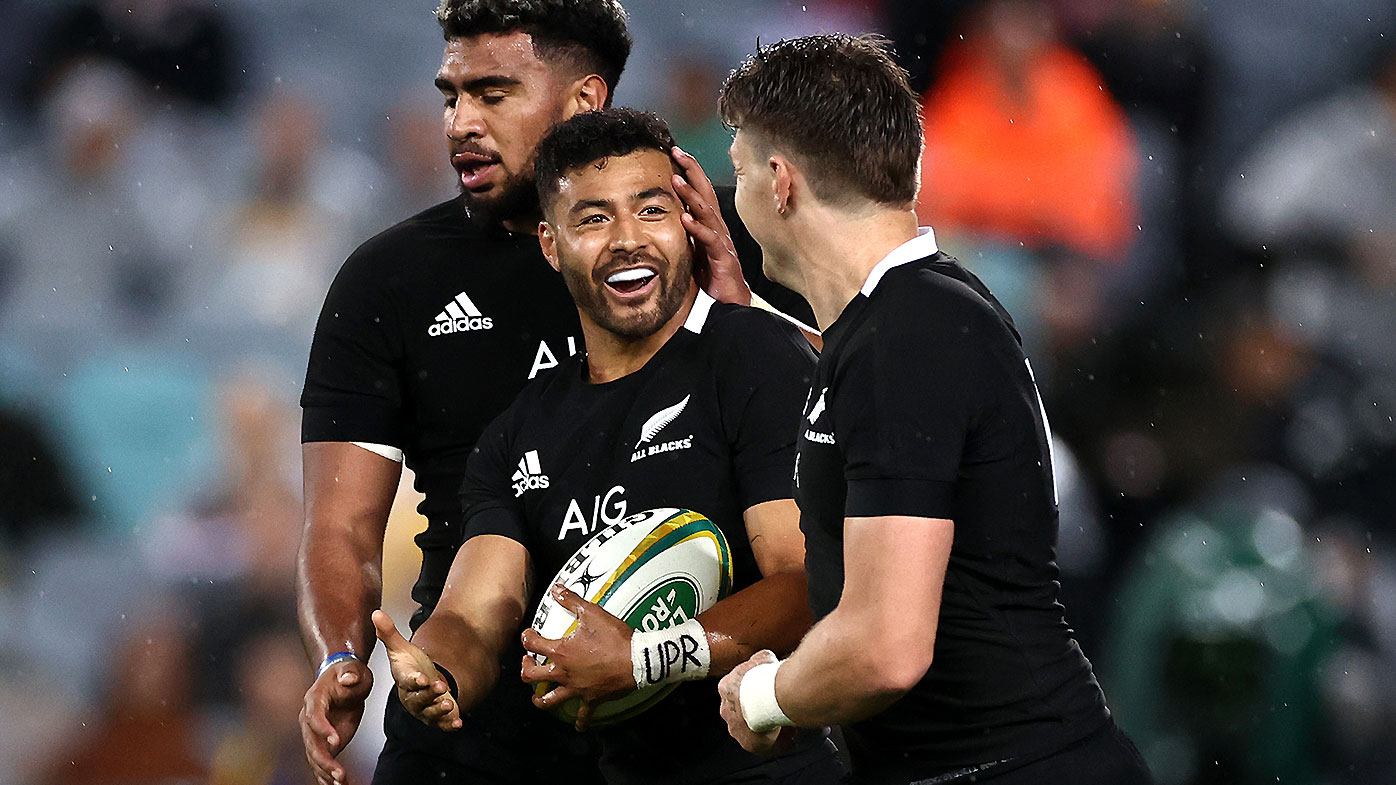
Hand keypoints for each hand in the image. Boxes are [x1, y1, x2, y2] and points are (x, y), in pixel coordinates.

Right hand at [300, 654, 371, 784]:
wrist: (343, 680)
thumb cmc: (348, 674)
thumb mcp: (354, 670)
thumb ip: (350, 674)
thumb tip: (348, 679)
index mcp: (314, 698)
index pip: (313, 716)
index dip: (323, 729)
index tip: (337, 741)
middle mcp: (309, 717)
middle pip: (311, 742)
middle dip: (324, 759)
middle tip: (339, 773)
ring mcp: (314, 732)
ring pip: (314, 755)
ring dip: (325, 771)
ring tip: (339, 783)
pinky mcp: (322, 742)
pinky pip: (321, 760)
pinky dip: (326, 774)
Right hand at [371, 609, 462, 731]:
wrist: (422, 684)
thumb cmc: (410, 666)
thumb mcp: (401, 649)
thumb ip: (389, 633)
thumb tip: (376, 613)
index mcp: (404, 681)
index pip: (407, 682)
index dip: (414, 681)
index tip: (421, 678)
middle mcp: (413, 698)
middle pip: (419, 699)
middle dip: (429, 695)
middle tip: (440, 686)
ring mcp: (425, 709)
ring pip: (430, 714)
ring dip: (440, 711)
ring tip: (449, 704)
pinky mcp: (437, 718)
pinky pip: (442, 724)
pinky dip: (450, 724)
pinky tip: (458, 723)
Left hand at [520, 584, 634, 729]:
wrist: (637, 660)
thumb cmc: (614, 637)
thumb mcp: (592, 613)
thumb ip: (572, 601)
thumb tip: (556, 589)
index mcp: (560, 652)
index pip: (533, 645)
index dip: (527, 638)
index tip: (527, 635)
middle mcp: (563, 673)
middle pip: (532, 677)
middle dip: (526, 670)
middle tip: (528, 664)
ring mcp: (576, 688)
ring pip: (549, 700)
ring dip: (540, 699)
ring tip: (537, 697)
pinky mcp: (591, 699)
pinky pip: (583, 715)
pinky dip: (580, 722)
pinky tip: (578, 726)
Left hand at [671, 145, 751, 305]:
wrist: (728, 307)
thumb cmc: (711, 281)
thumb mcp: (692, 253)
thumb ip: (683, 236)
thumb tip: (667, 220)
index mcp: (709, 227)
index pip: (700, 194)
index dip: (690, 173)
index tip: (675, 154)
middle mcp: (717, 230)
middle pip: (706, 194)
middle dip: (692, 172)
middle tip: (678, 152)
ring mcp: (721, 244)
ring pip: (707, 213)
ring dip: (692, 195)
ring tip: (677, 179)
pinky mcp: (723, 260)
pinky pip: (709, 241)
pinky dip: (697, 228)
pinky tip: (685, 218)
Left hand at [718, 649, 781, 754]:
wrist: (766, 697)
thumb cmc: (764, 677)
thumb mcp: (763, 658)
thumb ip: (762, 660)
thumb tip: (767, 658)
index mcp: (726, 688)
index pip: (735, 689)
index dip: (750, 689)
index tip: (762, 689)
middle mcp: (726, 709)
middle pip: (739, 710)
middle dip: (753, 708)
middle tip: (770, 706)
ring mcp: (735, 727)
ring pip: (747, 727)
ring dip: (760, 724)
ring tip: (777, 720)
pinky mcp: (747, 742)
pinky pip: (759, 743)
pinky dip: (769, 739)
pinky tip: (781, 733)